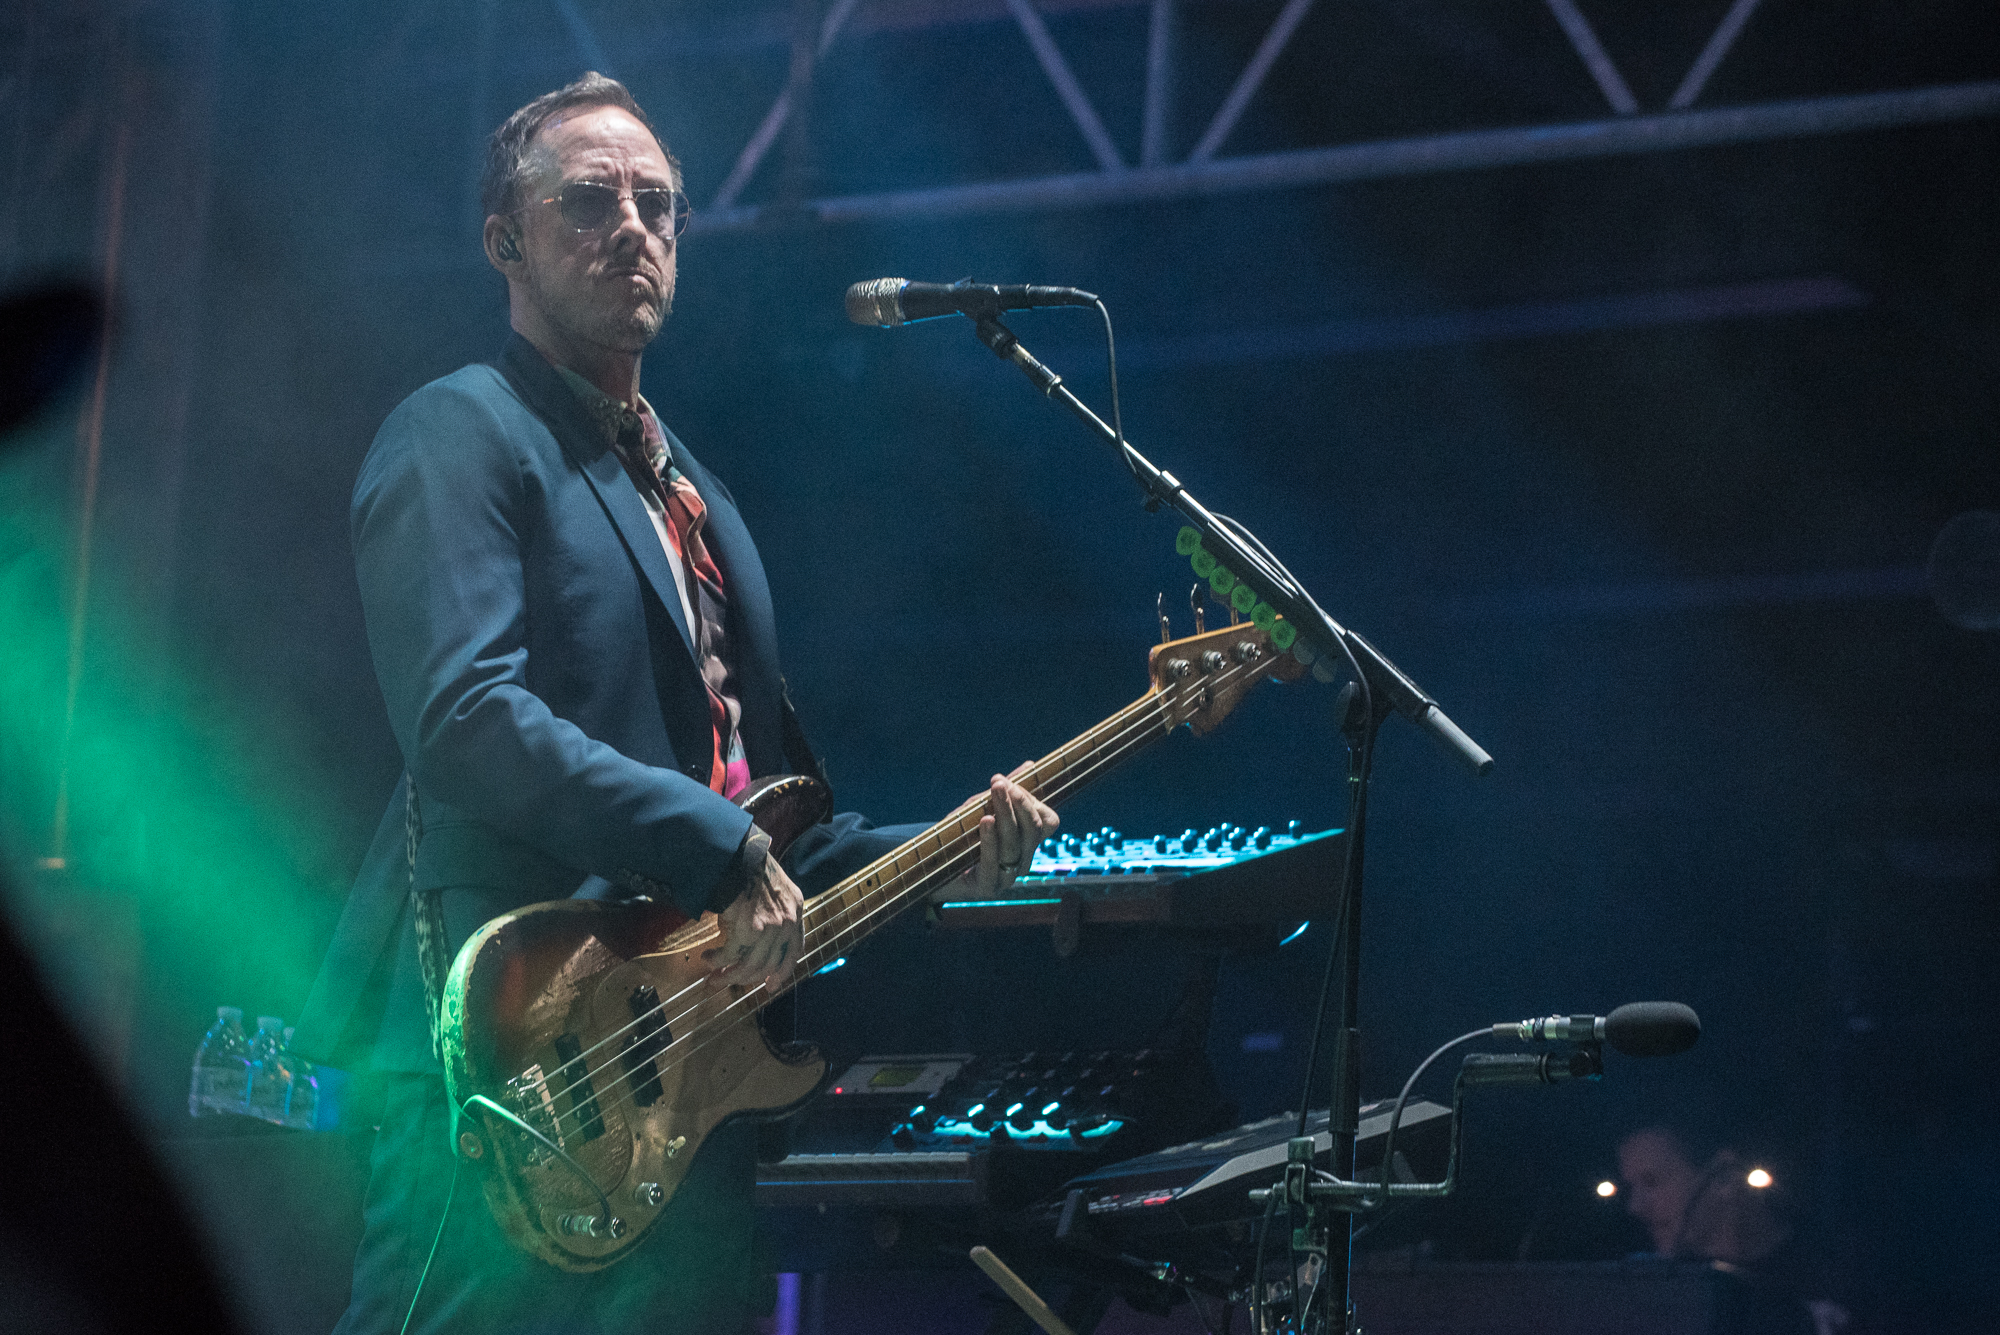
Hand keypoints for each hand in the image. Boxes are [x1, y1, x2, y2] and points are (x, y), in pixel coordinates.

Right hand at [706, 852, 804, 990]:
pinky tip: (707, 957)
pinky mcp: (750, 929)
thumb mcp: (772, 886)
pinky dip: (717, 961)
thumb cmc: (747, 865)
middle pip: (770, 963)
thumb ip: (772, 911)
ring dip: (729, 976)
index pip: (795, 949)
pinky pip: (732, 955)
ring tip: (713, 977)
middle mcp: (788, 920)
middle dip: (747, 979)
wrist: (736, 853)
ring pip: (751, 966)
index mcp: (795, 908)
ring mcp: (771, 927)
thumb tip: (751, 938)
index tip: (770, 985)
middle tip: (727, 981)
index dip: (783, 971)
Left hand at [964, 769, 1058, 895]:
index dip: (1031, 800)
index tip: (1004, 781)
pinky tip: (985, 821)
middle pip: (1034, 831)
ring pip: (1015, 845)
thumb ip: (1005, 792)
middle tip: (999, 783)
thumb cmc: (959, 835)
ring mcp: (1006, 877)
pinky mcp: (986, 887)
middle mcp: (1022, 861)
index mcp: (1027, 842)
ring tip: (994, 793)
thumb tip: (1030, 765)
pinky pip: (994, 863)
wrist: (929, 866)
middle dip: (1019, 803)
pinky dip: (990, 840)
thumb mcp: (981, 808)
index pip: (1047, 821)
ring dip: (1005, 815)